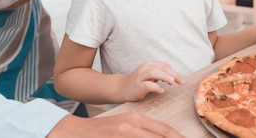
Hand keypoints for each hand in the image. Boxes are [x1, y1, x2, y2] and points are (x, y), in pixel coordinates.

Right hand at [48, 112, 183, 137]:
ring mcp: (124, 134)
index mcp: (137, 119)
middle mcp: (133, 125)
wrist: (77, 132)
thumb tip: (161, 135)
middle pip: (162, 136)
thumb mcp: (125, 127)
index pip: (165, 129)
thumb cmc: (103, 131)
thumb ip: (143, 132)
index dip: (178, 137)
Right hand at [121, 61, 183, 101]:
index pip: (165, 65)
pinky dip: (155, 87)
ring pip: (153, 72)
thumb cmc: (139, 82)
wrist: (122, 88)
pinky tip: (161, 90)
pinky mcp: (137, 86)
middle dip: (173, 74)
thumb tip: (174, 77)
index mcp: (150, 64)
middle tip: (181, 82)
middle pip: (161, 68)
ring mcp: (140, 77)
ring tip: (172, 82)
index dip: (174, 72)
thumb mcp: (151, 75)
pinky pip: (147, 85)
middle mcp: (145, 68)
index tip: (180, 80)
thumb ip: (161, 74)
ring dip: (164, 76)